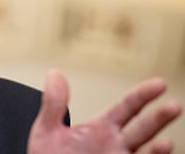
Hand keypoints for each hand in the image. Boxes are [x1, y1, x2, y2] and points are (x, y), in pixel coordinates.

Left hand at [28, 70, 181, 153]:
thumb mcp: (48, 130)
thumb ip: (54, 103)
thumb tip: (54, 74)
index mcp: (102, 129)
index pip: (127, 107)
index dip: (143, 95)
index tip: (159, 84)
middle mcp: (116, 146)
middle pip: (143, 129)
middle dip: (159, 118)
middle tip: (174, 106)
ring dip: (159, 150)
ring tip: (167, 143)